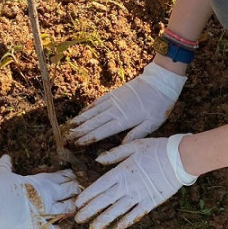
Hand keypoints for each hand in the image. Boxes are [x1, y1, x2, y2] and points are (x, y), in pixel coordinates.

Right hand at [0, 155, 78, 228]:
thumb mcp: (2, 173)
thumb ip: (7, 167)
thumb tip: (6, 157)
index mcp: (40, 181)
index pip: (61, 177)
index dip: (68, 177)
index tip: (73, 176)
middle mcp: (47, 195)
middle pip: (69, 191)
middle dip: (75, 190)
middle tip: (80, 191)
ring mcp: (44, 212)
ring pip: (67, 209)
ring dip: (72, 208)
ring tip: (77, 207)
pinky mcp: (38, 227)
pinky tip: (67, 227)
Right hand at [67, 62, 186, 145]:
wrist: (160, 81)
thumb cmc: (159, 105)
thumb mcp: (152, 124)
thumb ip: (135, 135)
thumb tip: (121, 147)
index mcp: (124, 120)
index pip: (102, 131)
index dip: (89, 137)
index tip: (77, 143)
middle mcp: (115, 110)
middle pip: (94, 122)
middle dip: (79, 131)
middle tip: (67, 138)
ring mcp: (113, 100)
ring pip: (93, 112)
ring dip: (80, 120)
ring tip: (69, 127)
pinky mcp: (114, 94)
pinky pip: (98, 102)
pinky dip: (88, 109)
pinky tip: (82, 113)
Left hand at [75, 134, 197, 228]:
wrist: (181, 158)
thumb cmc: (157, 149)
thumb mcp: (134, 146)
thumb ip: (114, 154)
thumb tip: (98, 160)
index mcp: (122, 171)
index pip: (99, 186)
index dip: (87, 196)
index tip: (77, 203)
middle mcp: (128, 186)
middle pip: (104, 201)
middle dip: (89, 211)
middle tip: (78, 220)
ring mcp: (139, 196)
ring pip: (117, 211)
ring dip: (103, 221)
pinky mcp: (151, 202)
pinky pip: (135, 215)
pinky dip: (125, 222)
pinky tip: (115, 228)